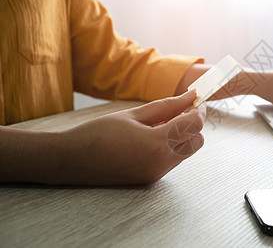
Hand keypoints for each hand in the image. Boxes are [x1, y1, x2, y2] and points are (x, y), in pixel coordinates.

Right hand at [55, 90, 205, 184]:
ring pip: (187, 151)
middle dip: (193, 124)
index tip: (194, 100)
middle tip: (180, 110)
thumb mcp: (134, 114)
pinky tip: (154, 135)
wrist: (72, 160)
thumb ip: (167, 106)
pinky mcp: (151, 179)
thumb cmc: (98, 133)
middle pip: (197, 141)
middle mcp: (161, 163)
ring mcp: (156, 174)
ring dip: (183, 135)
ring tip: (162, 122)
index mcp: (157, 144)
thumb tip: (190, 96)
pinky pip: (173, 160)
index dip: (198, 110)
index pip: (194, 125)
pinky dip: (172, 146)